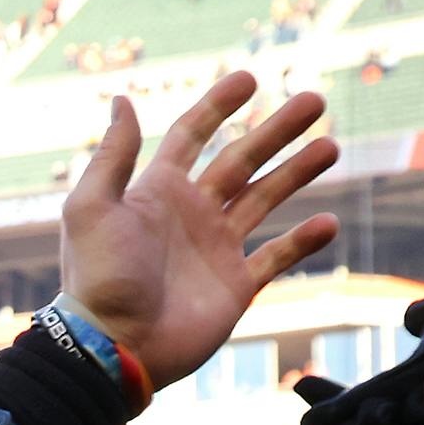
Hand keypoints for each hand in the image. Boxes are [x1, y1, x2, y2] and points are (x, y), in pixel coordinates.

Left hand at [57, 72, 339, 385]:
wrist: (116, 346)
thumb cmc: (99, 277)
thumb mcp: (92, 207)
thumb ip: (113, 155)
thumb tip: (121, 99)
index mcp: (155, 191)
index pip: (192, 135)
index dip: (218, 106)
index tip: (250, 78)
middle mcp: (189, 213)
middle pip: (241, 159)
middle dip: (276, 130)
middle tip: (314, 100)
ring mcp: (215, 248)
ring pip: (265, 199)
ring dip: (297, 172)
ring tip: (330, 146)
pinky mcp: (235, 285)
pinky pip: (276, 256)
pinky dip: (303, 241)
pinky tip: (328, 223)